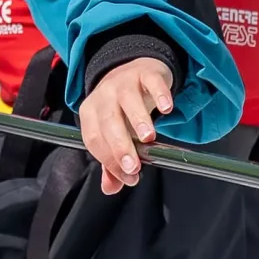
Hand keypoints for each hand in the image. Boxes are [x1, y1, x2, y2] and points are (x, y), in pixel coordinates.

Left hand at [77, 55, 173, 194]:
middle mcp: (104, 96)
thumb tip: (111, 188)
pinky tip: (167, 110)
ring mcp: (124, 82)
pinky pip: (151, 82)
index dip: (109, 160)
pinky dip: (160, 95)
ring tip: (148, 138)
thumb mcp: (113, 133)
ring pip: (127, 100)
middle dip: (120, 145)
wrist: (133, 71)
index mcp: (91, 113)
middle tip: (133, 166)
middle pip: (108, 120)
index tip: (128, 176)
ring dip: (138, 119)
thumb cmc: (121, 108)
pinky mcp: (145, 73)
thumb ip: (111, 161)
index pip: (94, 139)